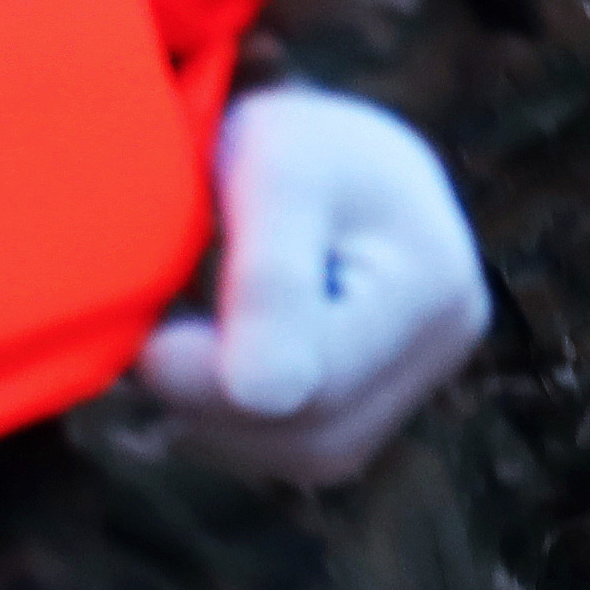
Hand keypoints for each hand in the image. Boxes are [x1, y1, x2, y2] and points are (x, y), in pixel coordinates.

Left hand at [136, 84, 490, 485]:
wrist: (319, 146)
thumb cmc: (292, 138)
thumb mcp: (275, 172)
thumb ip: (269, 279)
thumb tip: (258, 395)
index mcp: (435, 285)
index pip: (318, 380)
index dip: (216, 378)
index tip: (147, 342)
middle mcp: (443, 347)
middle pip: (314, 431)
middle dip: (213, 401)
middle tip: (146, 340)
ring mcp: (413, 381)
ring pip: (298, 452)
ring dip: (216, 415)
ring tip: (178, 337)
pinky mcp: (374, 403)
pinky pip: (293, 448)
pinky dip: (232, 419)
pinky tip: (205, 360)